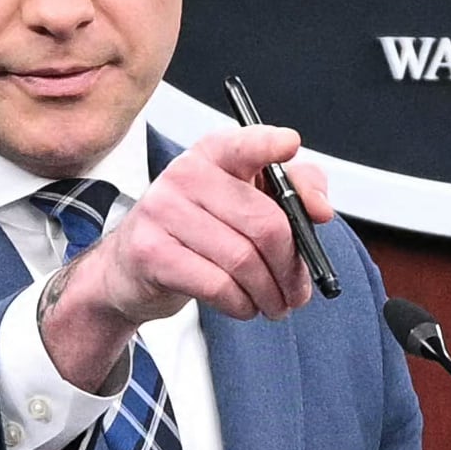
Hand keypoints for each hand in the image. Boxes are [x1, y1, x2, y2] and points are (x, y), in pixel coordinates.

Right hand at [43, 121, 328, 380]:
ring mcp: (162, 211)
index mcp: (213, 154)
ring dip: (269, 292)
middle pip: (264, 222)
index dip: (268, 144)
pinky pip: (217, 285)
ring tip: (275, 305)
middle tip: (298, 290)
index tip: (292, 146)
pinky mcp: (151, 252)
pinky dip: (241, 303)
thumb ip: (292, 193)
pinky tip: (244, 306)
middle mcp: (184, 174)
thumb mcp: (244, 205)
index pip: (243, 143)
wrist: (131, 271)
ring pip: (243, 260)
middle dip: (291, 265)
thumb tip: (319, 209)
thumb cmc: (197, 235)